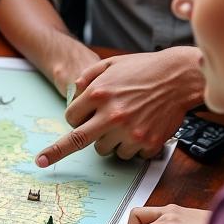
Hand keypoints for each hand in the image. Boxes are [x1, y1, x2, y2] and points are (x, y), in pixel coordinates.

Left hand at [36, 48, 201, 166]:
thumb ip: (88, 77)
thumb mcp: (111, 64)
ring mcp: (130, 131)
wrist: (181, 77)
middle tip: (42, 160)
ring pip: (105, 150)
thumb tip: (74, 92)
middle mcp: (111, 115)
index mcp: (99, 94)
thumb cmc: (145, 68)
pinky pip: (130, 154)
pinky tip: (141, 130)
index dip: (74, 118)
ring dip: (108, 141)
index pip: (71, 117)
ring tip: (124, 124)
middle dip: (56, 152)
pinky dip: (132, 146)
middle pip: (77, 140)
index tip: (76, 122)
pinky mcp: (148, 143)